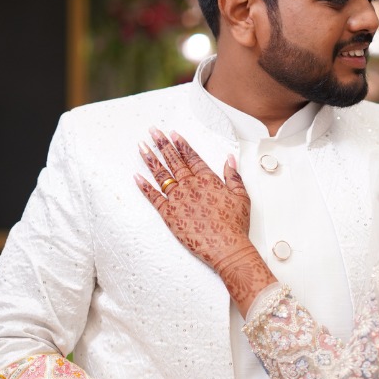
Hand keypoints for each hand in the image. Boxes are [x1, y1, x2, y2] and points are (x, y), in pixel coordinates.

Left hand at [136, 129, 275, 310]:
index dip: (182, 145)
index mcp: (208, 180)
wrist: (226, 246)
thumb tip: (229, 160)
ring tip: (142, 146)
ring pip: (161, 175)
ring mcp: (178, 199)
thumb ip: (233, 176)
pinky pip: (153, 197)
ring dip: (151, 159)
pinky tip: (137, 177)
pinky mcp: (169, 214)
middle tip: (153, 132)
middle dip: (162, 144)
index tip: (173, 134)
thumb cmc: (235, 225)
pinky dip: (144, 187)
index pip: (192, 158)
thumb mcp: (241, 197)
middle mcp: (190, 186)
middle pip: (174, 161)